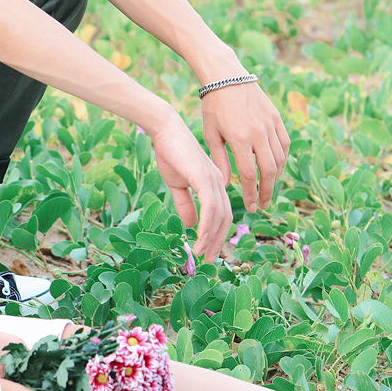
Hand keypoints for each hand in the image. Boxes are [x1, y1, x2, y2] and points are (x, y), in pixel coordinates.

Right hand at [149, 113, 232, 260]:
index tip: (208, 251)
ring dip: (211, 238)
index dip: (217, 234)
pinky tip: (200, 238)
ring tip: (201, 253)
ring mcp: (214, 180)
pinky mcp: (204, 178)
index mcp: (216, 183)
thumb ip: (185, 205)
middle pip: (226, 218)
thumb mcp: (177, 185)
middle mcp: (220, 182)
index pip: (223, 214)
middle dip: (218, 241)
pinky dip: (207, 225)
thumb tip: (192, 226)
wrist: (165, 131)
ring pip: (220, 216)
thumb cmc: (171, 154)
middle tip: (209, 259)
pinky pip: (210, 207)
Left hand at [200, 82, 289, 211]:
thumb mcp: (211, 134)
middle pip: (268, 171)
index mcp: (239, 138)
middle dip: (267, 191)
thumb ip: (219, 160)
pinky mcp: (276, 118)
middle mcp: (258, 133)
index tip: (251, 206)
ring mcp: (270, 124)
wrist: (227, 77)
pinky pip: (285, 144)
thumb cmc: (213, 106)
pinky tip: (276, 169)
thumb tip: (226, 185)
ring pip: (280, 159)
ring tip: (268, 189)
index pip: (248, 174)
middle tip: (263, 205)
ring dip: (276, 178)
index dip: (251, 193)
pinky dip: (282, 159)